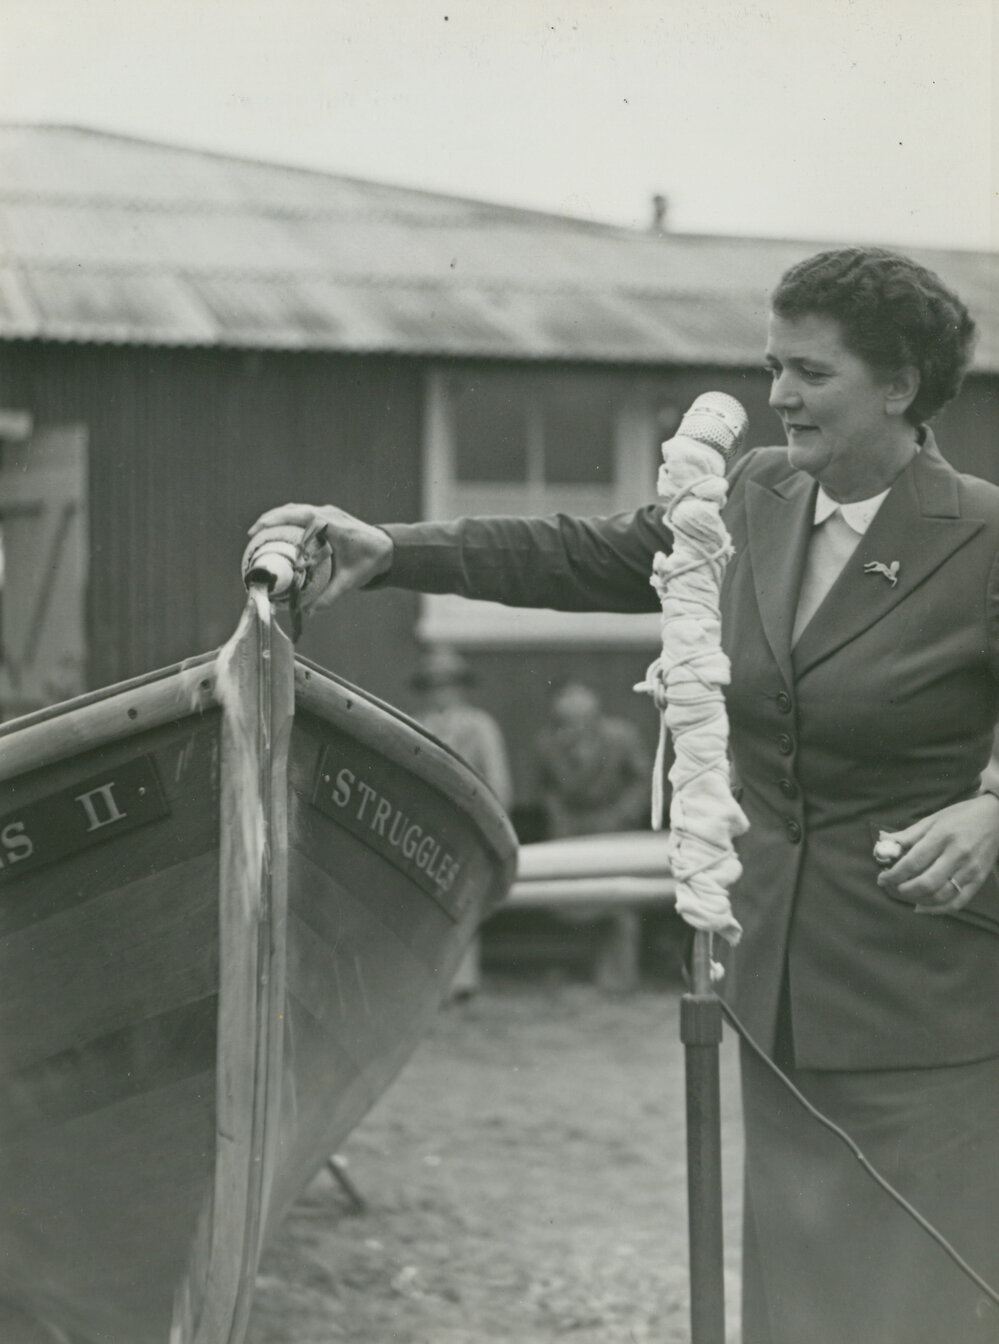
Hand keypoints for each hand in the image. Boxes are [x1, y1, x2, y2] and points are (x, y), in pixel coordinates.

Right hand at [248, 503, 392, 609]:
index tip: (260, 531)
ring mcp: (327, 512)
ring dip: (277, 517)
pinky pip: (303, 514)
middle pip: (292, 510)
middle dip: (270, 519)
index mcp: (331, 524)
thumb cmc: (370, 562)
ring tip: (259, 533)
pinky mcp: (327, 516)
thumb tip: (309, 613)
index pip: (299, 517)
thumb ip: (330, 597)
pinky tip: (277, 534)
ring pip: (296, 509)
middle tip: (252, 535)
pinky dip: (288, 521)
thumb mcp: (350, 581)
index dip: (277, 520)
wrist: (387, 547)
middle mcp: (327, 514)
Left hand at [876, 794, 998, 913]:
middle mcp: (958, 854)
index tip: (882, 878)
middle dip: (903, 889)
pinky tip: (922, 906)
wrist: (996, 818)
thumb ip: (908, 835)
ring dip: (917, 899)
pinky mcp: (979, 880)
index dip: (894, 874)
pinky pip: (957, 902)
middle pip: (926, 882)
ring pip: (940, 895)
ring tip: (905, 893)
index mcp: (943, 835)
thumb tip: (883, 843)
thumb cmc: (961, 816)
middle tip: (891, 886)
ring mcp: (971, 869)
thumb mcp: (933, 819)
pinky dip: (937, 909)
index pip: (913, 862)